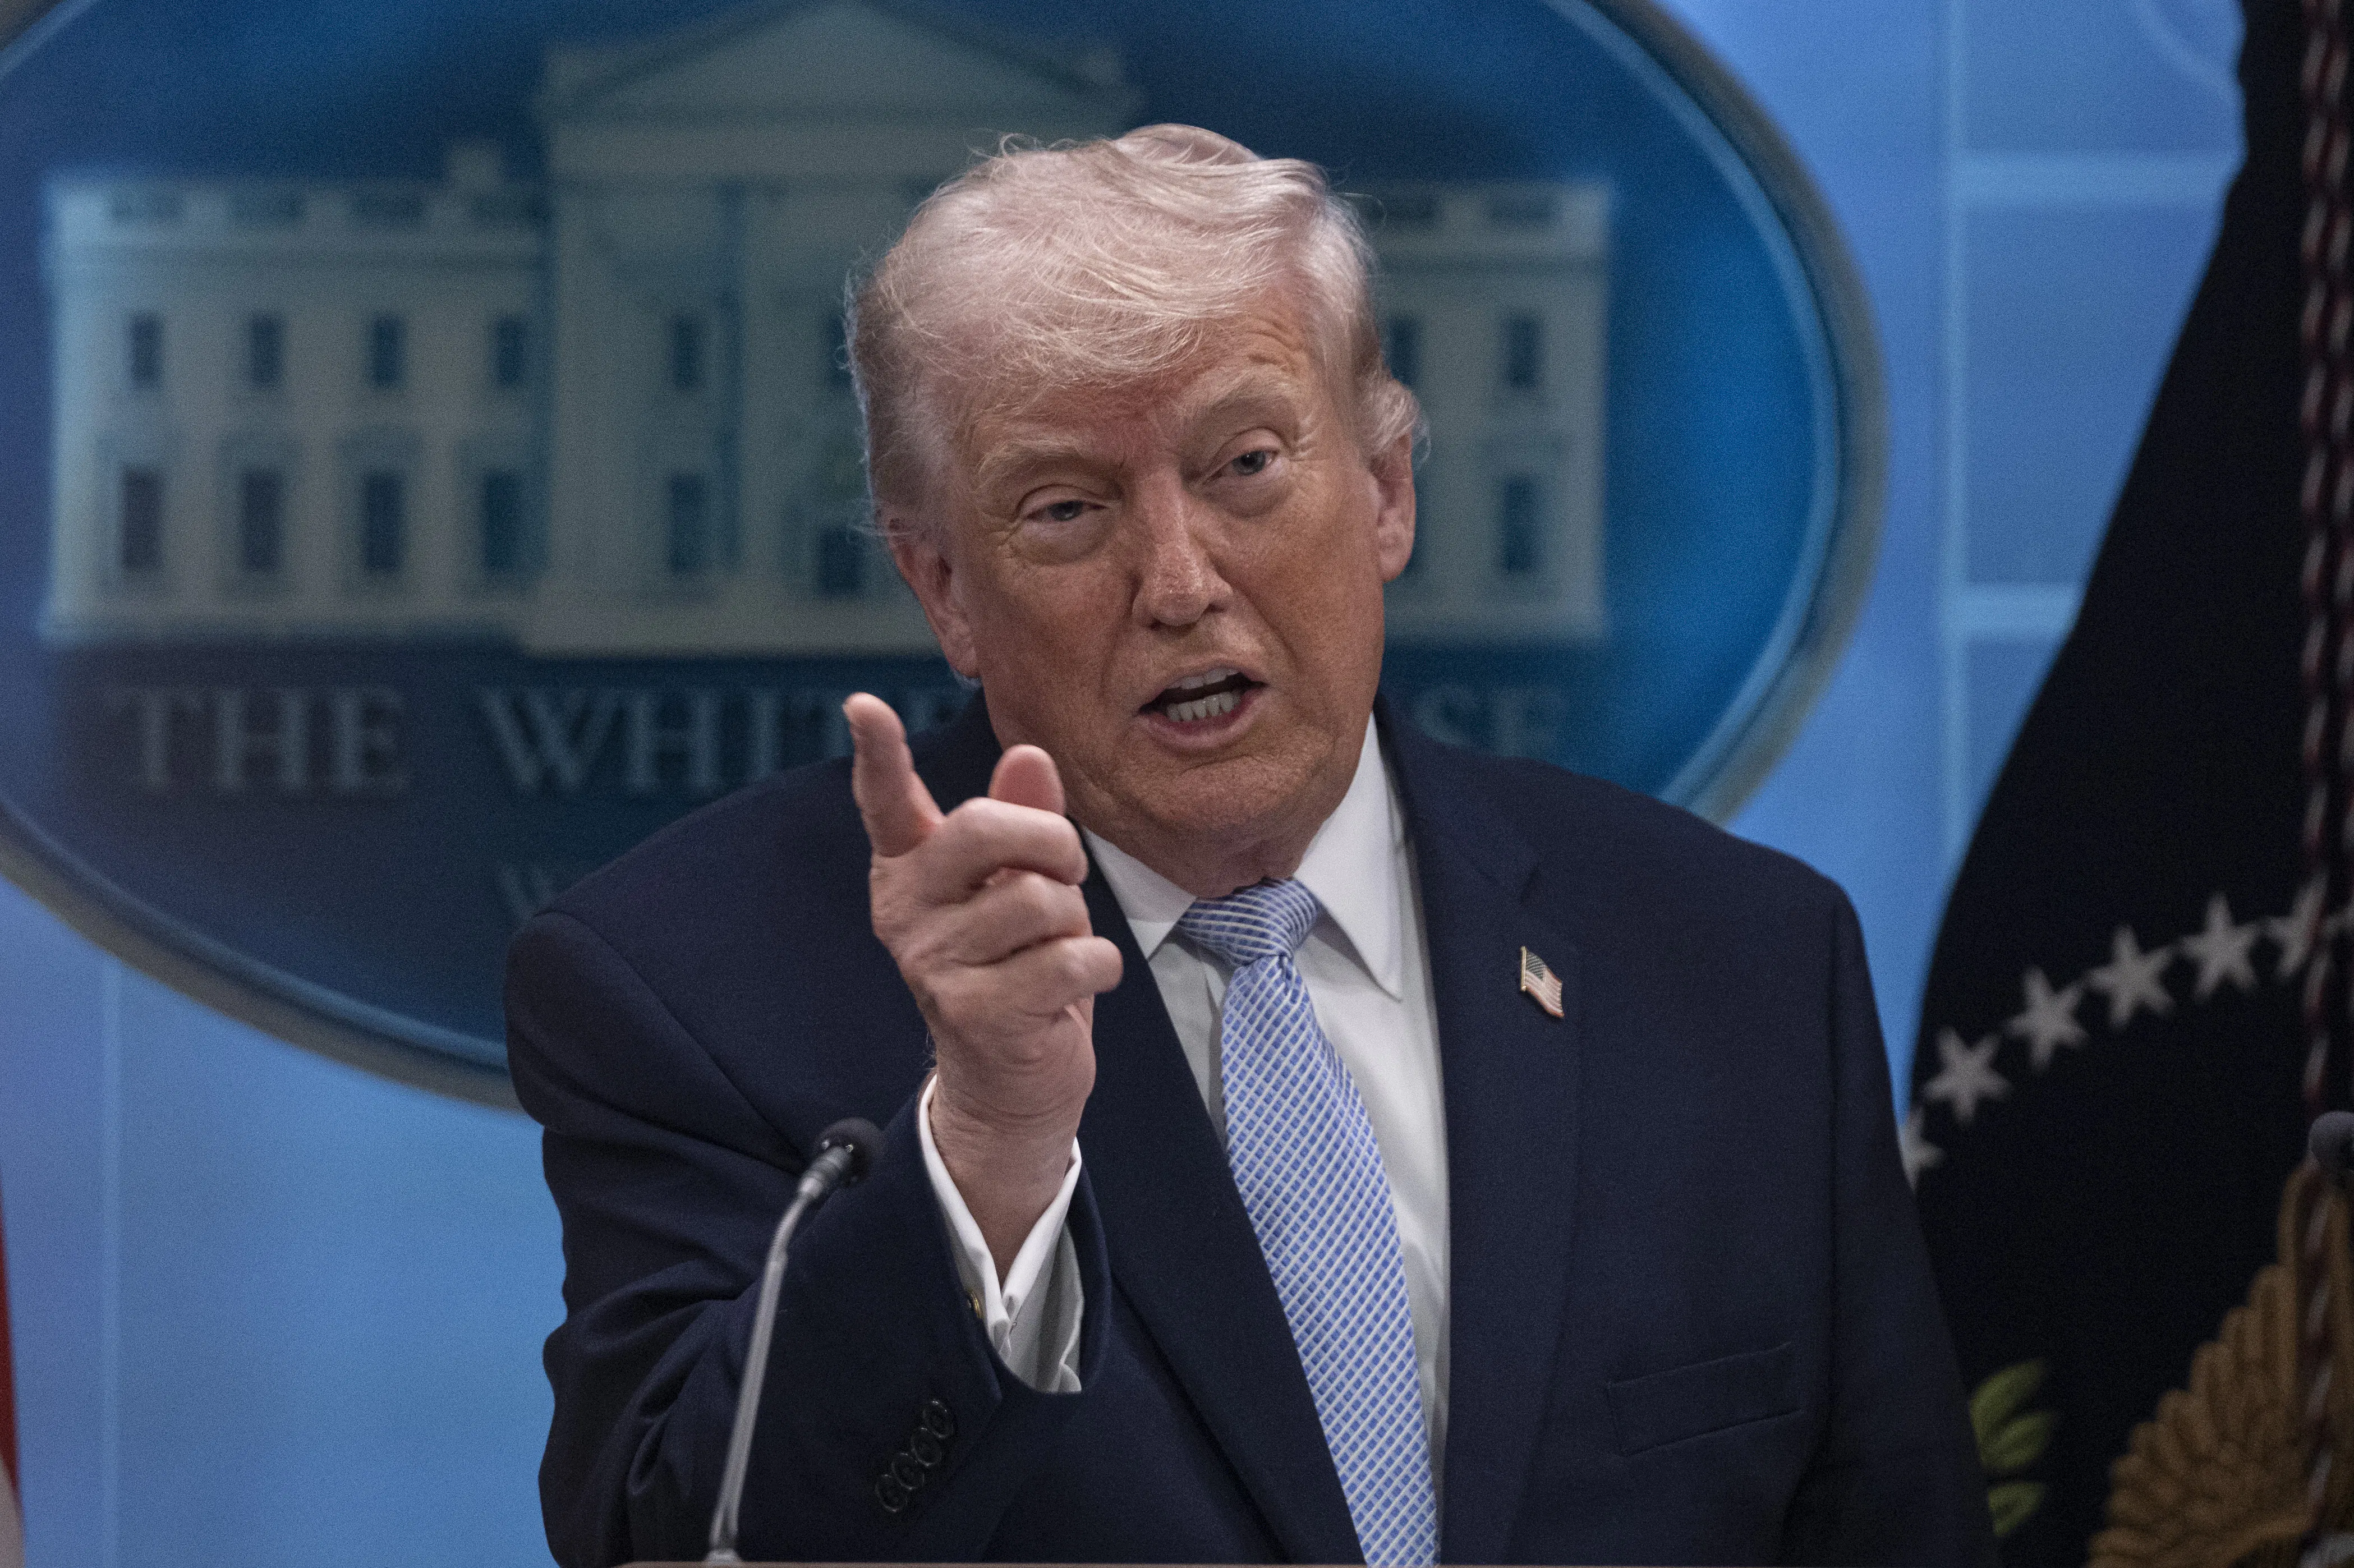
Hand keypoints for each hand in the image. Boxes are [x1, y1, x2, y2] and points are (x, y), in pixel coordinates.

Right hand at [845, 693, 1120, 1276]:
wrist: (1011, 1084)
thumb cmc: (1018, 968)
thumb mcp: (1020, 887)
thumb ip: (1023, 820)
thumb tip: (1030, 756)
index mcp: (911, 870)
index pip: (886, 802)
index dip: (877, 753)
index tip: (863, 705)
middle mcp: (906, 911)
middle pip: (984, 828)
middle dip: (1052, 843)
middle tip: (1065, 876)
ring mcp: (934, 965)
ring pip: (1039, 900)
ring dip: (1075, 923)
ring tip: (1056, 951)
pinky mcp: (976, 1014)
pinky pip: (1069, 959)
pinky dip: (1096, 969)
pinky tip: (1075, 988)